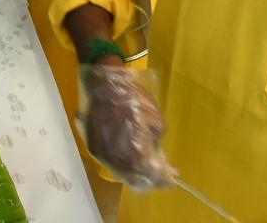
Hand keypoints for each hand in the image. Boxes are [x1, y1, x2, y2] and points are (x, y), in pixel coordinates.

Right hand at [78, 64, 177, 190]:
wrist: (104, 85)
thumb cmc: (134, 100)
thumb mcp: (156, 121)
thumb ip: (156, 144)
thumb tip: (156, 155)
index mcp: (136, 155)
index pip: (154, 177)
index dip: (165, 178)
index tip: (172, 176)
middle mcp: (118, 162)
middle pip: (137, 181)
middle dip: (149, 176)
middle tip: (161, 168)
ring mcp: (104, 156)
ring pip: (122, 173)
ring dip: (134, 170)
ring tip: (144, 158)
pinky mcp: (94, 148)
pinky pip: (111, 162)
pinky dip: (121, 161)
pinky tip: (128, 151)